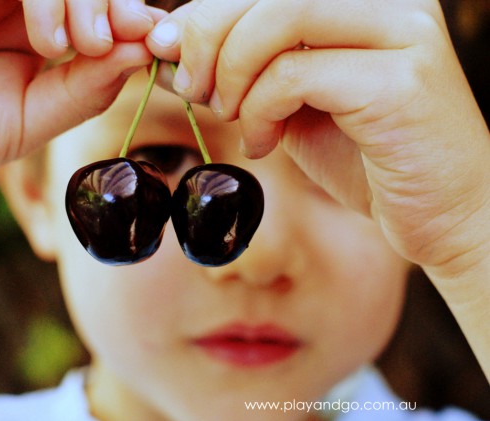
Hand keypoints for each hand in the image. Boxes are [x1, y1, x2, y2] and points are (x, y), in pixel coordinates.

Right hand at [0, 0, 154, 245]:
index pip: (96, 6)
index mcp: (34, 32)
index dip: (131, 16)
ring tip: (79, 47)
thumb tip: (140, 50)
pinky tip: (48, 40)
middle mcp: (10, 5)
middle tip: (114, 44)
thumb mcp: (37, 118)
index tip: (156, 41)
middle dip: (112, 3)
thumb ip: (88, 86)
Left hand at [147, 0, 489, 276]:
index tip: (170, 54)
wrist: (440, 211)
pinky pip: (296, 74)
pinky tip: (263, 144)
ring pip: (280, 17)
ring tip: (232, 118)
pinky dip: (260, 110)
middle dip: (208, 38)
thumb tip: (171, 50)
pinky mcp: (400, 79)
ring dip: (235, 74)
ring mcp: (402, 31)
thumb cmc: (365, 155)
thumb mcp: (289, 103)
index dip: (204, 12)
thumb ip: (241, 70)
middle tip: (195, 91)